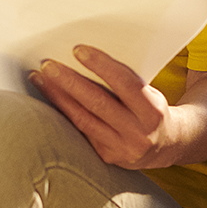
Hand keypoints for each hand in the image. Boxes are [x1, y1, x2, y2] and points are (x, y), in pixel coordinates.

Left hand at [29, 44, 183, 170]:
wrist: (166, 145)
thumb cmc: (152, 109)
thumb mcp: (149, 94)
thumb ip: (125, 83)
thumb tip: (85, 58)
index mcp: (152, 111)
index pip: (125, 84)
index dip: (101, 66)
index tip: (78, 50)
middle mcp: (138, 133)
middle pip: (98, 103)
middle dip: (70, 82)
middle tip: (48, 65)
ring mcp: (121, 149)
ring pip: (83, 120)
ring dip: (58, 97)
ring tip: (40, 78)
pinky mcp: (106, 157)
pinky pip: (80, 133)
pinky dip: (63, 114)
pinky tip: (49, 99)